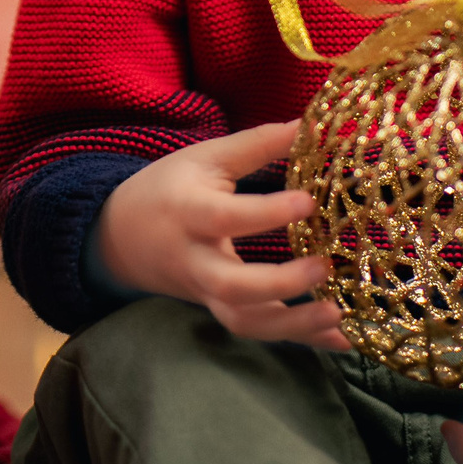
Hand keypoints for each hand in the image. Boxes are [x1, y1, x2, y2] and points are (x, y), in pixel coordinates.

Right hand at [96, 120, 351, 348]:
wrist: (122, 238)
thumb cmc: (168, 189)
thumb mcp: (204, 158)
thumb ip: (255, 145)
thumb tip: (307, 124)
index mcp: (188, 212)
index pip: (225, 217)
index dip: (266, 212)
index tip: (309, 200)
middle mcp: (195, 261)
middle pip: (232, 287)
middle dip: (280, 284)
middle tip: (324, 267)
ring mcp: (206, 293)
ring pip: (244, 322)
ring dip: (293, 325)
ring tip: (338, 316)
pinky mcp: (219, 311)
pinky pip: (258, 332)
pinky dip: (300, 339)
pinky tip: (341, 339)